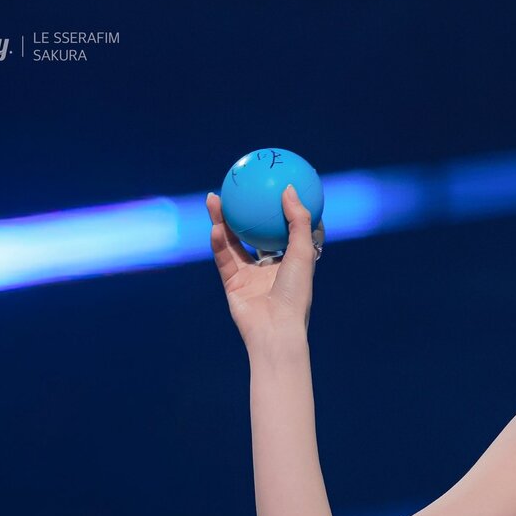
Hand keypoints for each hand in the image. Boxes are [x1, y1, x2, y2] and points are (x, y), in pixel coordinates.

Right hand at [208, 184, 324, 351]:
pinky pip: (223, 258)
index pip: (287, 230)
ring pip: (233, 242)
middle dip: (243, 210)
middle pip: (254, 232)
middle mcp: (270, 266)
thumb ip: (298, 221)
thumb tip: (289, 188)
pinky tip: (214, 226)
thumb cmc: (295, 293)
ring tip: (213, 199)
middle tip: (236, 187)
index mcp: (291, 260)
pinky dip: (218, 243)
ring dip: (222, 220)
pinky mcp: (232, 283)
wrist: (274, 330)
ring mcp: (250, 275)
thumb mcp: (302, 252)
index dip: (281, 210)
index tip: (274, 186)